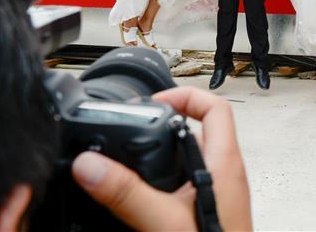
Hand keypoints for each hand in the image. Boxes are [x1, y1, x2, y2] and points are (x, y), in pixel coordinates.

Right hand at [71, 86, 251, 231]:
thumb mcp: (164, 223)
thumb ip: (127, 194)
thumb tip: (90, 164)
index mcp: (225, 165)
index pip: (215, 107)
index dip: (184, 95)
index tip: (151, 102)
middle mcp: (224, 175)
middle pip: (198, 129)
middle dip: (162, 124)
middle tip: (130, 128)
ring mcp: (217, 195)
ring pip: (188, 159)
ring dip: (159, 154)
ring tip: (128, 157)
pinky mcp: (206, 214)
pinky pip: (184, 185)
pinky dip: (160, 182)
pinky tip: (136, 196)